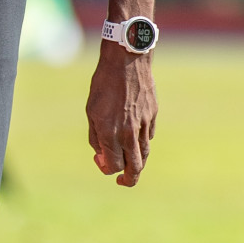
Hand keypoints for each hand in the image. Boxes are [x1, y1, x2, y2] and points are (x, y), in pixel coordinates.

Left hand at [85, 40, 156, 186]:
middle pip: (134, 169)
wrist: (126, 61)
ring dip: (137, 163)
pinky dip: (141, 142)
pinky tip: (134, 137)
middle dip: (128, 180)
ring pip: (144, 155)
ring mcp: (143, 125)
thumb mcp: (91, 110)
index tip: (100, 161)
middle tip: (122, 181)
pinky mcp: (152, 116)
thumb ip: (96, 136)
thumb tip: (101, 155)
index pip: (112, 166)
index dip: (105, 168)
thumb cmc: (103, 84)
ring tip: (130, 166)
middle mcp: (128, 133)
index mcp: (110, 133)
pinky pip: (148, 136)